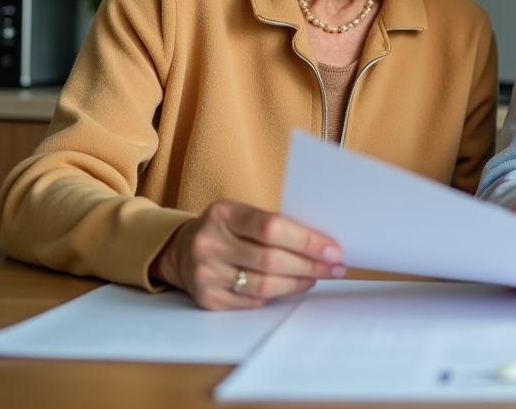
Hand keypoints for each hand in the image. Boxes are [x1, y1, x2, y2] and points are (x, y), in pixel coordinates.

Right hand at [150, 199, 346, 309]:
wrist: (181, 250)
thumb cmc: (226, 229)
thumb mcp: (243, 214)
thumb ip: (275, 225)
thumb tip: (323, 243)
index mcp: (223, 214)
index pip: (271, 228)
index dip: (307, 241)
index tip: (333, 249)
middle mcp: (209, 244)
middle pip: (271, 261)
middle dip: (310, 265)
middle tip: (335, 267)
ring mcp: (206, 274)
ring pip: (265, 286)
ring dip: (298, 283)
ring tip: (317, 276)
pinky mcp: (207, 299)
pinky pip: (252, 302)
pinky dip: (277, 295)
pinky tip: (292, 286)